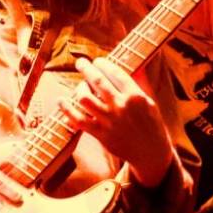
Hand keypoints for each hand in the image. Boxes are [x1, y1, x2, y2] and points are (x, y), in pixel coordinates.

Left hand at [61, 57, 175, 187]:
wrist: (150, 152)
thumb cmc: (151, 124)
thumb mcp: (150, 101)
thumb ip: (139, 83)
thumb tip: (135, 64)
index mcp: (135, 96)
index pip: (115, 73)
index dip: (103, 64)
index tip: (97, 61)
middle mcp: (121, 106)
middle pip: (97, 81)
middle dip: (86, 68)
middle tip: (80, 62)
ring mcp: (110, 121)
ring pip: (85, 98)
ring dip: (79, 88)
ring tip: (81, 86)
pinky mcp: (101, 134)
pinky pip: (78, 120)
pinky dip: (67, 110)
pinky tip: (61, 101)